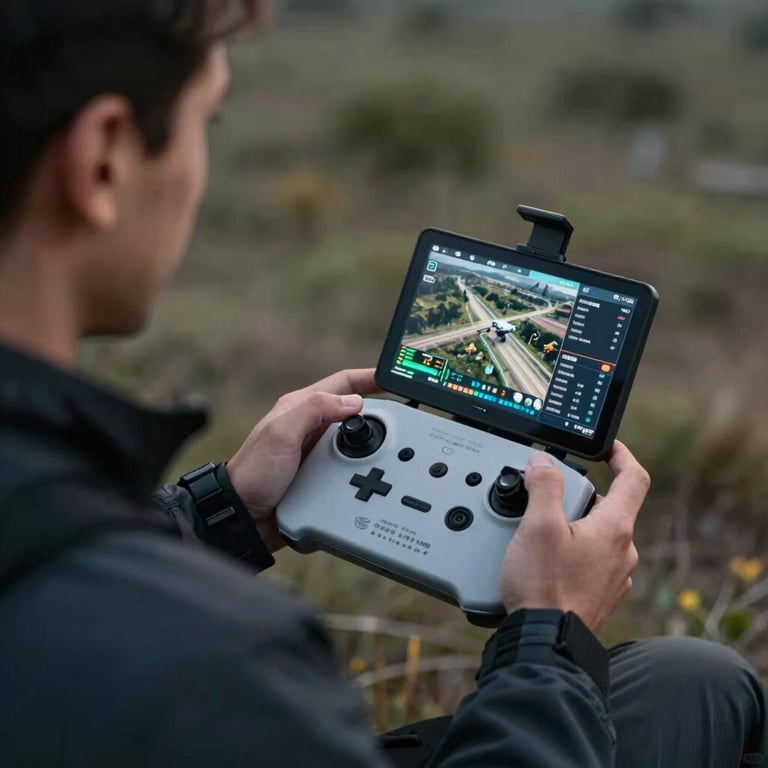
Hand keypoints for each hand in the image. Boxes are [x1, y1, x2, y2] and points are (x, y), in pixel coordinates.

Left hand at [227, 369, 378, 553]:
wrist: (244, 517)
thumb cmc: (254, 474)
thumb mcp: (281, 433)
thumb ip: (314, 409)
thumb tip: (353, 402)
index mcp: (300, 408)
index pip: (342, 383)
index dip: (368, 378)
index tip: (394, 377)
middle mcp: (310, 427)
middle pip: (354, 410)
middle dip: (379, 411)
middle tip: (401, 418)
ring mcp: (316, 452)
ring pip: (356, 440)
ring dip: (374, 443)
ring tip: (392, 448)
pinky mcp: (321, 475)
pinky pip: (351, 465)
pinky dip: (365, 466)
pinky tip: (375, 474)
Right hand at [500, 442, 648, 632]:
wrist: (546, 643)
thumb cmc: (545, 589)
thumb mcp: (539, 526)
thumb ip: (544, 486)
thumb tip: (544, 463)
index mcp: (614, 528)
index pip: (634, 478)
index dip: (622, 455)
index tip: (607, 447)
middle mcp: (622, 552)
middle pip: (608, 506)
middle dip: (577, 496)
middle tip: (545, 501)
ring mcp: (613, 576)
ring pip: (598, 535)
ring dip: (574, 526)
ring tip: (538, 535)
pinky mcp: (599, 595)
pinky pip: (591, 561)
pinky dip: (573, 552)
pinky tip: (546, 562)